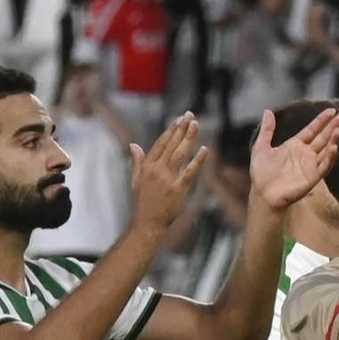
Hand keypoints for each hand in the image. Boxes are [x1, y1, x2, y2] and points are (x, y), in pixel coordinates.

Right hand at [129, 112, 208, 227]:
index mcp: (147, 166)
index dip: (171, 130)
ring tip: (196, 125)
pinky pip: (190, 171)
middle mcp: (157, 170)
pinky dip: (198, 160)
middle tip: (190, 115)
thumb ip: (137, 161)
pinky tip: (205, 149)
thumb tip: (133, 144)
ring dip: (189, 138)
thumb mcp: (135, 180)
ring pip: (180, 154)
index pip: (161, 143)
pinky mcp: (178, 189)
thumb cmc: (142, 203)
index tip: (179, 119)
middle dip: (181, 129)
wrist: (147, 224)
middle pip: (172, 145)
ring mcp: (168, 179)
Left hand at [248, 106, 338, 210]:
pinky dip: (330, 157)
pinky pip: (324, 166)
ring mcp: (310, 165)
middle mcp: (305, 154)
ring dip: (334, 140)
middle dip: (333, 126)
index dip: (322, 120)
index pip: (312, 130)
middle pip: (323, 137)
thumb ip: (267, 130)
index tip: (331, 111)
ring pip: (326, 150)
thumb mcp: (261, 147)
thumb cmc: (261, 173)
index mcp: (295, 145)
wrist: (262, 193)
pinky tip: (333, 147)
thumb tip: (267, 111)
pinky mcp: (313, 177)